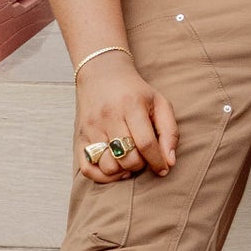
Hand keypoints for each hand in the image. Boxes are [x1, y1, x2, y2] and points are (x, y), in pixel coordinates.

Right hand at [73, 49, 176, 182]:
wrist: (102, 74)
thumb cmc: (136, 92)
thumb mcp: (160, 103)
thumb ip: (170, 132)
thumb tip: (169, 162)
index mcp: (132, 106)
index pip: (146, 144)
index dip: (157, 161)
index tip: (163, 169)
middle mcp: (109, 117)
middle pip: (127, 158)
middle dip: (141, 165)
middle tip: (144, 158)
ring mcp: (92, 128)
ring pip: (108, 166)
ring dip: (123, 171)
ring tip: (130, 161)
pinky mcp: (80, 137)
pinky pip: (87, 169)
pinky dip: (102, 176)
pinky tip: (115, 168)